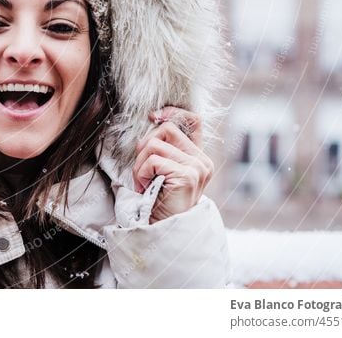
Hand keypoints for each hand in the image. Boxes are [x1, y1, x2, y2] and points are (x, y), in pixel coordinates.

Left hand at [132, 106, 213, 222]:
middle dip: (144, 147)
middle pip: (166, 128)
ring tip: (144, 182)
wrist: (164, 230)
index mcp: (198, 157)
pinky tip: (146, 188)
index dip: (173, 113)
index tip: (154, 117)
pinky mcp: (187, 175)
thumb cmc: (158, 200)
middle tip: (142, 171)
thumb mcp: (162, 170)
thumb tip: (153, 119)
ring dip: (139, 164)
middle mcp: (202, 160)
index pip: (193, 120)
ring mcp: (197, 168)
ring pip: (154, 144)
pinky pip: (152, 160)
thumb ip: (164, 148)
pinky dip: (141, 173)